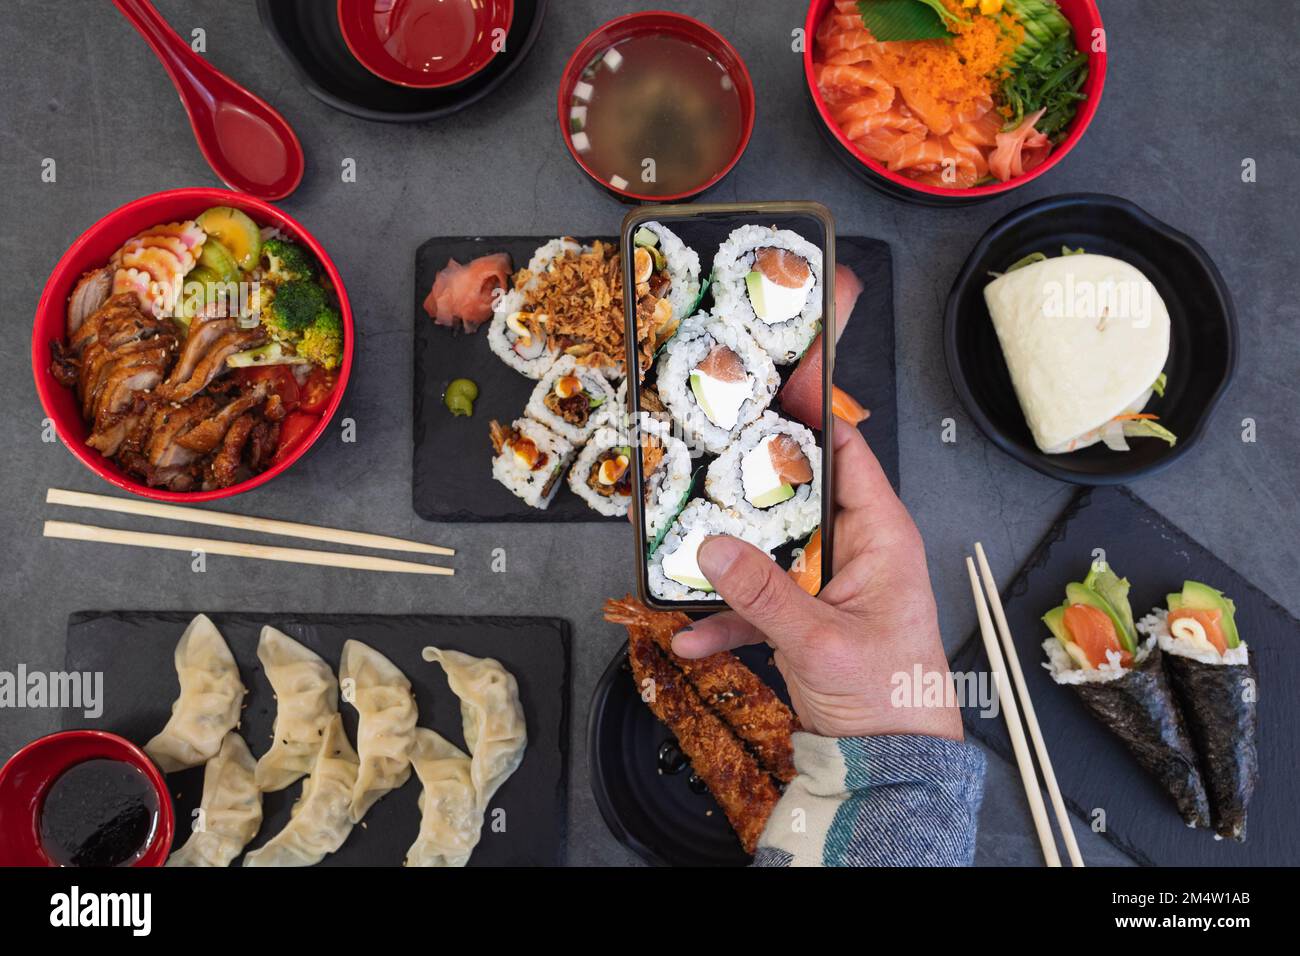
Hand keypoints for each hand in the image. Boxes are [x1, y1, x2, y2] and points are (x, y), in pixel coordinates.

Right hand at [673, 419, 961, 741]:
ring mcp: (827, 586)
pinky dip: (727, 617)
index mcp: (880, 538)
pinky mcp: (806, 619)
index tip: (768, 392)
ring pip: (769, 551)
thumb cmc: (890, 698)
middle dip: (747, 491)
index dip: (810, 419)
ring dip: (727, 561)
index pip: (847, 455)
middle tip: (702, 465)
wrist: (891, 764)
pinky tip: (692, 635)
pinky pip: (759, 603)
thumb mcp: (820, 641)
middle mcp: (855, 552)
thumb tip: (714, 549)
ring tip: (680, 552)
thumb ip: (763, 594)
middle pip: (796, 499)